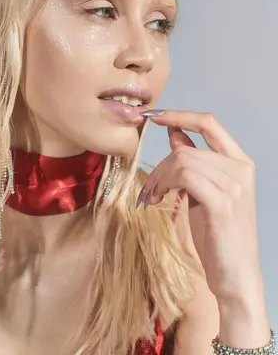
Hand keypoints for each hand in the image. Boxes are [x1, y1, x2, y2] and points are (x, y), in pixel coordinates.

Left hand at [137, 110, 263, 304]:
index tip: (154, 115)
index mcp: (240, 162)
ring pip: (182, 160)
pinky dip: (164, 185)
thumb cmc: (220, 234)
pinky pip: (183, 176)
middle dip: (160, 165)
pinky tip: (158, 200)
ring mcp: (233, 185)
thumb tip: (174, 133)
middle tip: (149, 188)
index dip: (180, 115)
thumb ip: (194, 160)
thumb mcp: (204, 190)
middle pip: (186, 147)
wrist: (236, 275)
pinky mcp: (222, 203)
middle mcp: (241, 169)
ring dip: (159, 178)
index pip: (209, 123)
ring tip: (153, 197)